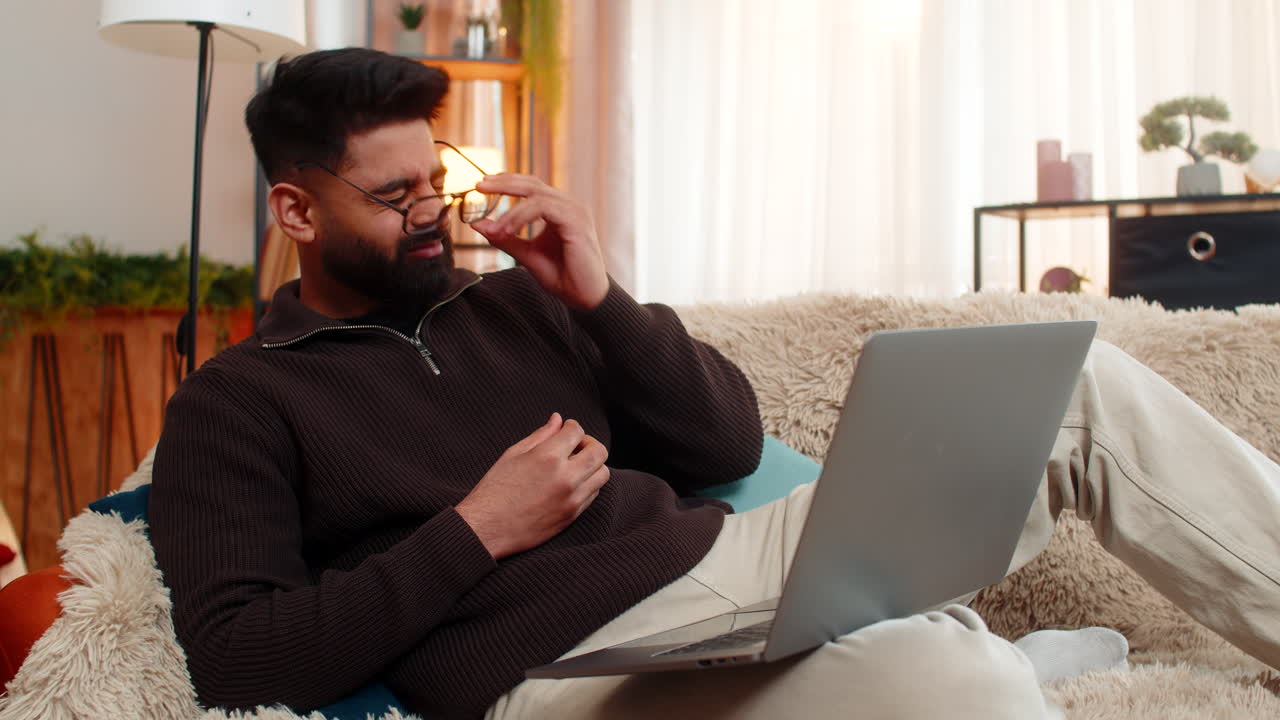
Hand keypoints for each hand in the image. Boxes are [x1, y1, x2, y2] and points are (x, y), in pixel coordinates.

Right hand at [455, 413, 609, 559]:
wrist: (487, 528)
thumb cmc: (495, 489)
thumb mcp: (513, 454)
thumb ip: (540, 435)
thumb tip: (558, 419)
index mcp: (547, 457)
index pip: (577, 431)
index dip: (571, 426)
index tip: (565, 430)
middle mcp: (565, 477)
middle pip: (599, 451)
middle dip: (588, 443)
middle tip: (574, 447)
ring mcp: (572, 498)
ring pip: (602, 474)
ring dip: (592, 465)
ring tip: (574, 466)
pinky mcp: (573, 515)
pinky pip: (594, 493)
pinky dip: (588, 484)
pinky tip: (570, 483)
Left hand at [470, 174, 609, 309]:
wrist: (584, 297)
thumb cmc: (562, 276)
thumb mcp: (526, 253)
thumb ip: (505, 238)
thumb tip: (479, 224)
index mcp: (559, 210)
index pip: (531, 186)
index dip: (507, 182)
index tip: (483, 184)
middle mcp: (569, 206)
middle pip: (533, 183)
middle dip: (504, 183)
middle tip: (479, 186)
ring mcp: (575, 212)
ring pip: (536, 195)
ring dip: (511, 210)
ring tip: (496, 227)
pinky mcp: (576, 222)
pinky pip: (544, 209)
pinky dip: (522, 217)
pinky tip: (508, 230)